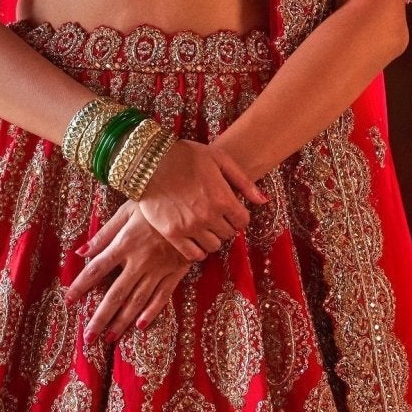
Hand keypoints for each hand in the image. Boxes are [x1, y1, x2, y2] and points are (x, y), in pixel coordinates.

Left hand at [66, 203, 192, 341]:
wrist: (193, 202)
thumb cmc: (155, 203)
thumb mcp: (126, 211)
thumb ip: (104, 234)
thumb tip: (80, 252)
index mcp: (124, 244)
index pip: (96, 269)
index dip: (80, 286)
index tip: (68, 300)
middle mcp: (139, 261)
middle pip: (115, 294)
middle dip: (100, 318)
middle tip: (88, 338)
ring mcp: (159, 269)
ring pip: (137, 301)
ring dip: (122, 321)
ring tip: (109, 338)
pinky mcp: (176, 272)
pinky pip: (162, 296)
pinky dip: (151, 312)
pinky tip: (140, 326)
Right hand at [134, 138, 266, 259]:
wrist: (148, 161)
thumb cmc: (185, 156)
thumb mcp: (219, 159)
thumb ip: (243, 181)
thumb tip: (263, 201)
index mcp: (223, 197)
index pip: (243, 221)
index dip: (238, 216)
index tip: (230, 211)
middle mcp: (209, 216)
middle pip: (229, 234)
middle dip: (225, 225)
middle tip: (215, 216)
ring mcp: (190, 227)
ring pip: (214, 246)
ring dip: (212, 238)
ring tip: (204, 226)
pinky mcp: (173, 234)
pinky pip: (194, 255)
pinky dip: (197, 251)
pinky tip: (194, 238)